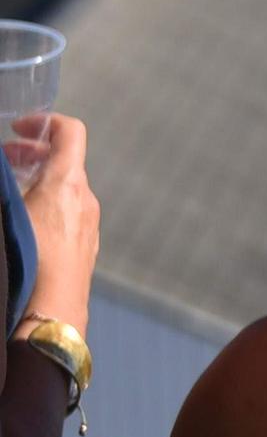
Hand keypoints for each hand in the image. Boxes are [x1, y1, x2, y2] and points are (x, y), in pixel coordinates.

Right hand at [8, 113, 95, 326]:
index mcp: (67, 184)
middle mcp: (86, 200)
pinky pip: (68, 215)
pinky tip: (22, 223)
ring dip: (37, 181)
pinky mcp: (85, 248)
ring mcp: (89, 226)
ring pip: (66, 190)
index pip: (70, 132)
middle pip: (66, 161)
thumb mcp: (6, 214)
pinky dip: (46, 206)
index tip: (17, 127)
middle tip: (5, 157)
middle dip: (32, 153)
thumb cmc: (25, 262)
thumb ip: (4, 186)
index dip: (43, 121)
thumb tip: (3, 171)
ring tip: (9, 190)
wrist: (50, 315)